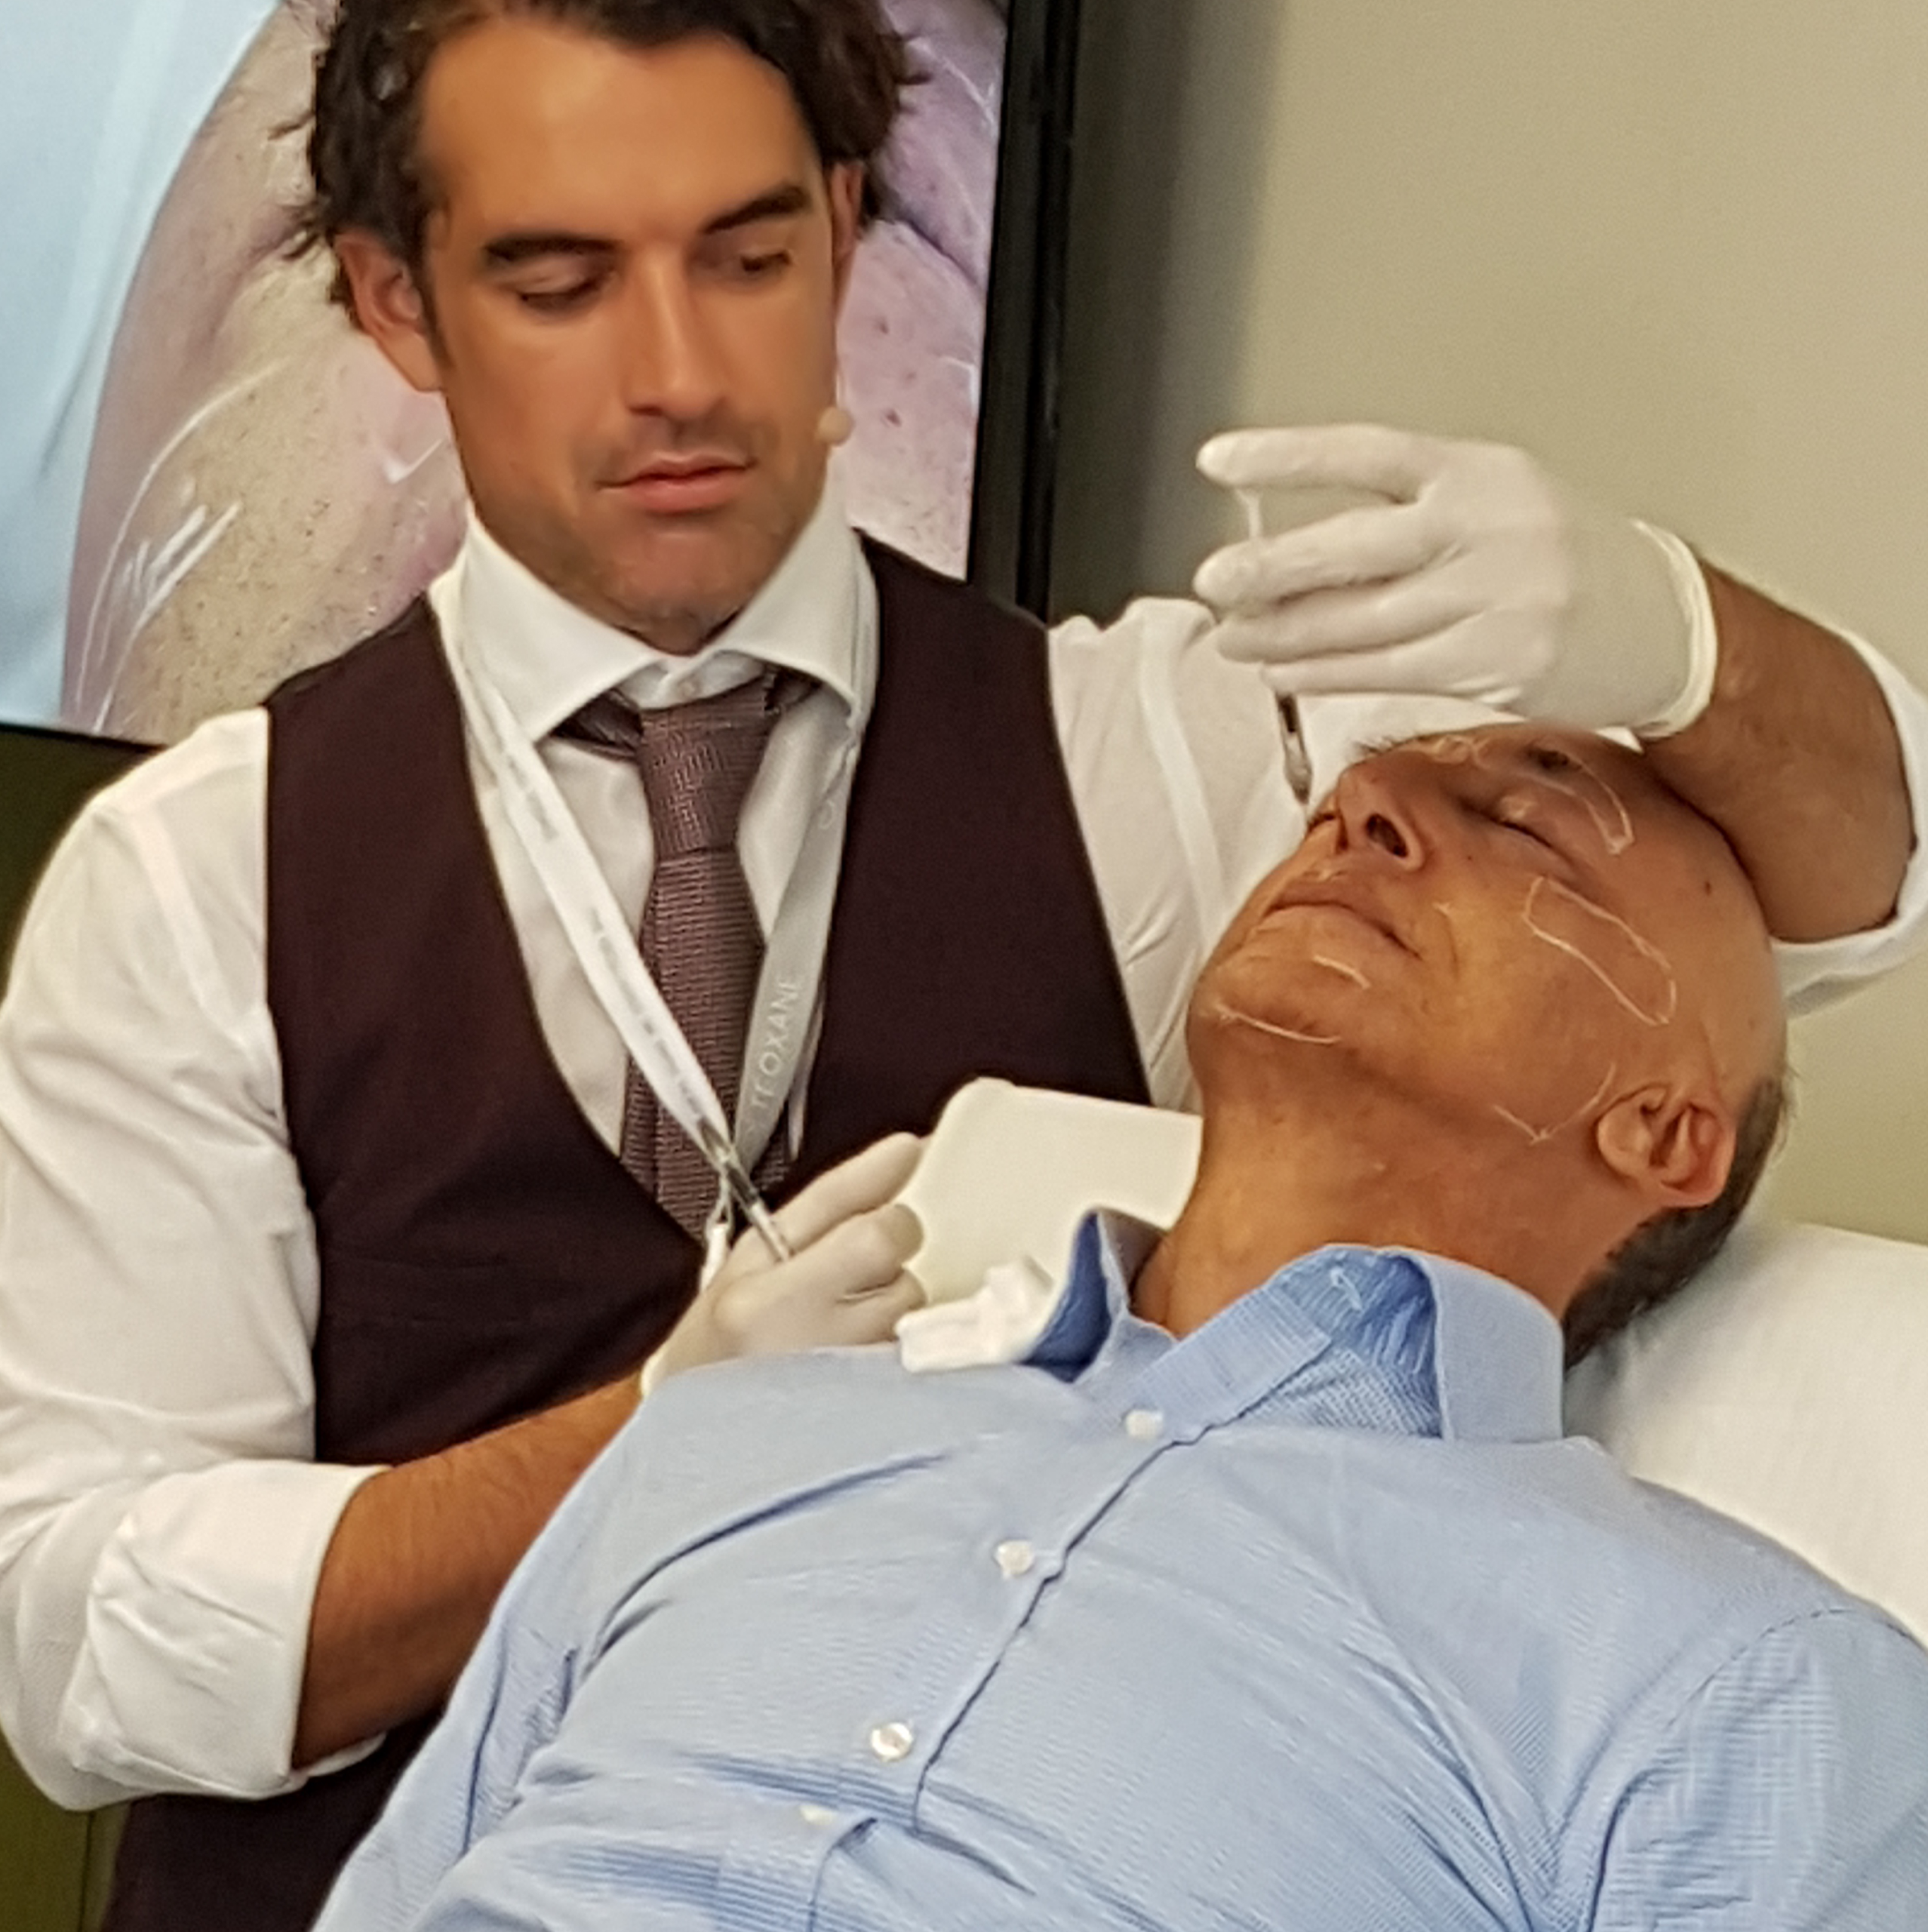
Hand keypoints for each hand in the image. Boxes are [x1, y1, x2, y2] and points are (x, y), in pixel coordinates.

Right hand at [643, 1133, 926, 1391]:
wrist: (706, 1453)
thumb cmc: (723, 1352)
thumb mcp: (744, 1270)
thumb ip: (819, 1212)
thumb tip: (904, 1153)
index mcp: (756, 1292)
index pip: (838, 1211)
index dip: (878, 1173)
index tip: (911, 1146)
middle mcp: (797, 1331)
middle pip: (885, 1243)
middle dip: (891, 1238)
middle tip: (867, 1261)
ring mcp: (843, 1376)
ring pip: (909, 1298)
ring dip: (894, 1301)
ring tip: (850, 1327)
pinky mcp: (878, 1411)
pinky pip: (917, 1351)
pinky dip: (904, 1344)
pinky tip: (867, 1363)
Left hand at [1192, 425, 1715, 735]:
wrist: (1669, 624)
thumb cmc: (1568, 558)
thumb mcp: (1500, 503)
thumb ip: (1411, 514)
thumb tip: (1298, 550)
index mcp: (1482, 473)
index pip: (1367, 454)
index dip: (1287, 457)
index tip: (1218, 462)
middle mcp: (1488, 530)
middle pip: (1355, 548)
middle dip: (1271, 570)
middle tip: (1212, 582)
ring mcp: (1497, 601)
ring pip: (1364, 621)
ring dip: (1286, 635)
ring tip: (1233, 639)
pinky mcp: (1499, 665)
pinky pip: (1391, 671)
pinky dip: (1328, 674)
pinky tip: (1285, 672)